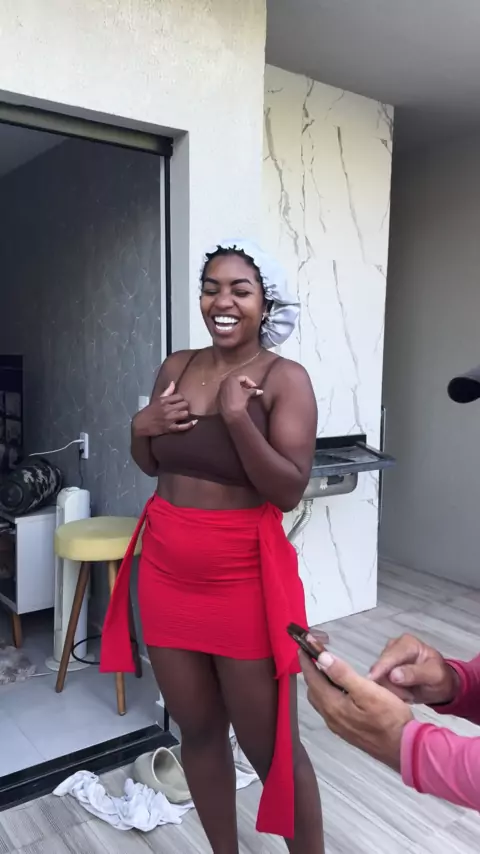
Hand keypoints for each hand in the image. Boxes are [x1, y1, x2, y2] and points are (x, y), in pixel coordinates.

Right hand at [132, 382, 196, 437]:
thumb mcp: (157, 400)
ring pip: (185, 414)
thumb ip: (167, 392)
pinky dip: (190, 424)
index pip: (180, 396)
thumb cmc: (149, 411)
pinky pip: (183, 426)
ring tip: (183, 415)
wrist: (140, 424)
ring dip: (185, 414)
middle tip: (182, 408)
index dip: (181, 399)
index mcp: (164, 401)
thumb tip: (173, 383)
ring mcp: (169, 419)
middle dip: (184, 406)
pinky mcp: (170, 428)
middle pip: (184, 404)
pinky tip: (194, 422)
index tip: (179, 402)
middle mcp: (168, 409)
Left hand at [218, 374, 262, 422]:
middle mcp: (224, 382)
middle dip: (243, 385)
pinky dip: (232, 393)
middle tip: (249, 389)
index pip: (243, 378)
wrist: (230, 414)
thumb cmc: (239, 401)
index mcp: (231, 379)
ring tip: (244, 393)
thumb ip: (253, 391)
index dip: (250, 382)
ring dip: (237, 388)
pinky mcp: (218, 395)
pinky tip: (237, 398)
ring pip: (230, 386)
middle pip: (236, 380)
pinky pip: (226, 391)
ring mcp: (220, 388)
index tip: (255, 387)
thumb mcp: (247, 394)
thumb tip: (260, 391)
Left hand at [300, 650, 412, 770]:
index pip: (313, 679)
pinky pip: (329, 708)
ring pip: (321, 700)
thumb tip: (321, 658)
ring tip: (327, 670)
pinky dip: (328, 694)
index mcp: (332, 705)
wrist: (404, 748)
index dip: (306, 662)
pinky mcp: (347, 731)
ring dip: (319, 684)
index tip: (302, 647)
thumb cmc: (389, 716)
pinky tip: (340, 690)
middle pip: (313, 691)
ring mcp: (338, 726)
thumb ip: (343, 674)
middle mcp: (330, 717)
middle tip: (315, 656)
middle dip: (311, 672)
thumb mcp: (368, 690)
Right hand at [368, 633, 459, 705]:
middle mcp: (393, 647)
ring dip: (393, 690)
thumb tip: (393, 675)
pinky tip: (403, 694)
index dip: (380, 668)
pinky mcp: (383, 671)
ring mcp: (387, 659)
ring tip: (409, 695)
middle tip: (408, 696)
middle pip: (381, 667)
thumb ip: (415, 674)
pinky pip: (380, 683)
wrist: (440, 686)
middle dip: (392, 685)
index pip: (390, 655)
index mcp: (407, 643)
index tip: (372, 680)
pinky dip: (391, 692)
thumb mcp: (434, 675)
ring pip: (379, 677)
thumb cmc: (439, 677)